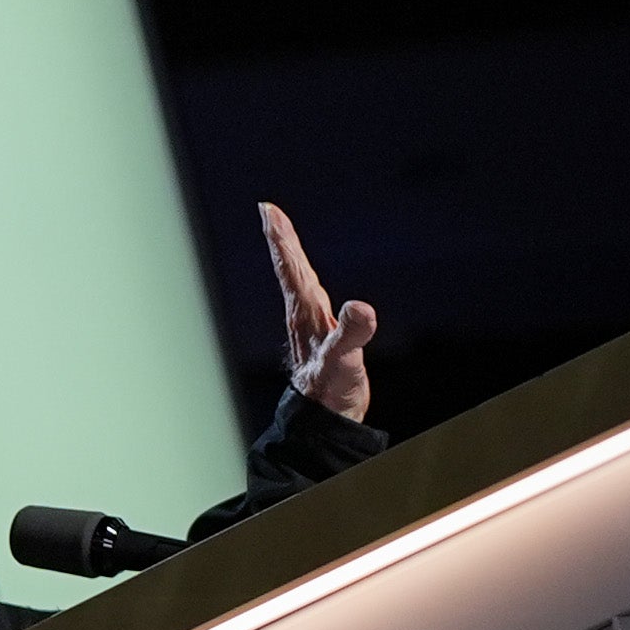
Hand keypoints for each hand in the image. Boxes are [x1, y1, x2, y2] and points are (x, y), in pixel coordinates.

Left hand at [266, 200, 376, 420]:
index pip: (293, 269)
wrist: (325, 418)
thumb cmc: (332, 391)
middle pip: (291, 269)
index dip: (283, 240)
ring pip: (297, 282)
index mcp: (307, 315)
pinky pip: (310, 298)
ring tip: (279, 232)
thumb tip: (361, 308)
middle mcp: (304, 316)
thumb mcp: (345, 361)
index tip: (268, 211)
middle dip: (281, 239)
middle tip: (268, 210)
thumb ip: (352, 334)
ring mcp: (310, 325)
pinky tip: (306, 276)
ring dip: (289, 255)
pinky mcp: (320, 336)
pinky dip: (306, 279)